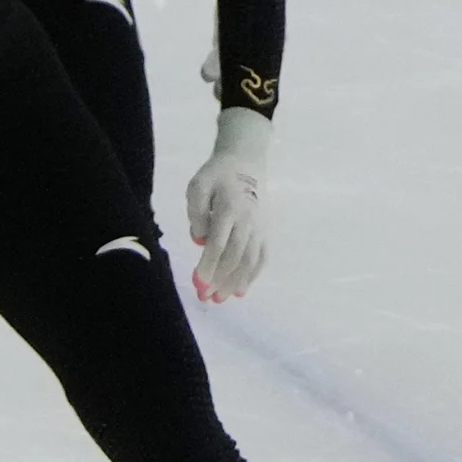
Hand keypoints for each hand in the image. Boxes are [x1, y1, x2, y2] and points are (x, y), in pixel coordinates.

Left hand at [182, 106, 271, 300]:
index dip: (209, 264)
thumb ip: (196, 211)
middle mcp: (248, 220)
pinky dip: (252, 276)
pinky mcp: (266, 232)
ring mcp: (260, 227)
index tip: (198, 282)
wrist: (246, 162)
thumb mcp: (198, 185)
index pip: (218, 242)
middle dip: (220, 280)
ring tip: (220, 299)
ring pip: (250, 260)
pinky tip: (240, 291)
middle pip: (234, 256)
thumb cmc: (217, 175)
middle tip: (205, 298)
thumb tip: (200, 240)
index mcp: (229, 208)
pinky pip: (262, 258)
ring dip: (235, 283)